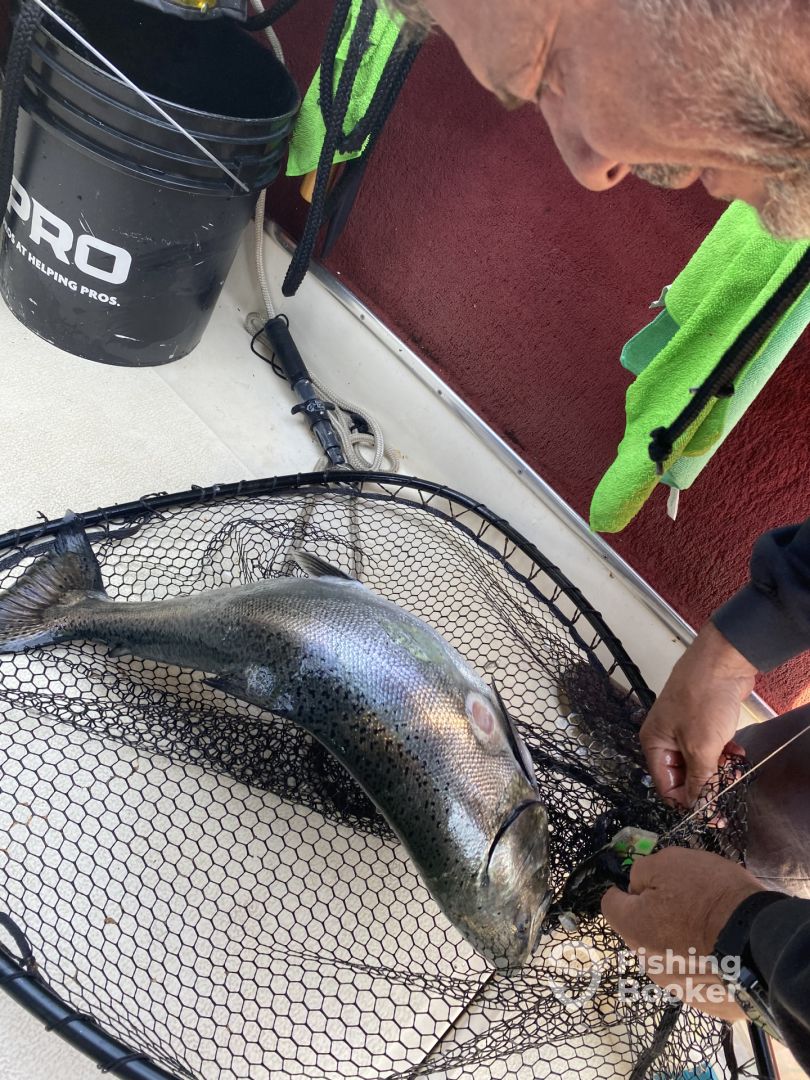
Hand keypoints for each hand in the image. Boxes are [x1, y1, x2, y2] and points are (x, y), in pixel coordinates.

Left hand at [602, 848, 765, 1020]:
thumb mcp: (670, 862)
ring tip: (709, 930)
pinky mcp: (704, 1002)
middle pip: (641, 931)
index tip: (646, 884)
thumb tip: (636, 885)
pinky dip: (702, 964)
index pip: (610, 904)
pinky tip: (721, 952)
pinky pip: (694, 976)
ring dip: (679, 943)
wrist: (760, 941)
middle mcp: (647, 962)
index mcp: (633, 927)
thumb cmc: (711, 896)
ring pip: (667, 956)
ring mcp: (675, 986)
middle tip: (687, 903)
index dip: (625, 890)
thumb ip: (643, 872)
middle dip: (656, 917)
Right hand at [640, 622, 756, 806]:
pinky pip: (710, 748)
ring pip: (700, 763)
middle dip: (707, 783)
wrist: (723, 662)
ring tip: (735, 763)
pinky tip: (737, 750)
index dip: (689, 803)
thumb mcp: (701, 748)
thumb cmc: (703, 701)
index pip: (666, 787)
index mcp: (654, 744)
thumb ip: (700, 782)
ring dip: (718, 768)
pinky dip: (723, 753)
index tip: (715, 815)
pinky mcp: (702, 722)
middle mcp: (665, 738)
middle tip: (729, 783)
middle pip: (684, 776)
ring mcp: (683, 729)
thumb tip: (699, 811)